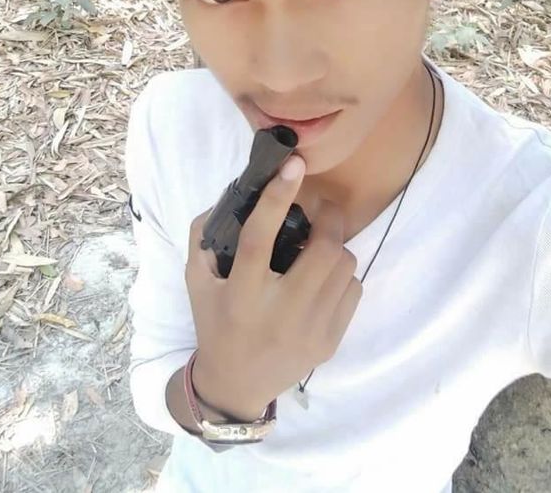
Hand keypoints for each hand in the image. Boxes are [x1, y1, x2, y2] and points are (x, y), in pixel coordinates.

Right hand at [185, 154, 362, 418]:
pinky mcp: (330, 342)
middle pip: (323, 250)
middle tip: (320, 209)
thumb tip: (230, 195)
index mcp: (241, 293)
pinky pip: (353, 289)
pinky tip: (322, 279)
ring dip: (334, 247)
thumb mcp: (197, 281)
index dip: (277, 198)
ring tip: (318, 248)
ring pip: (344, 265)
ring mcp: (310, 330)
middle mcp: (279, 311)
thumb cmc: (216, 323)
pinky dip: (342, 275)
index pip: (260, 238)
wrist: (237, 384)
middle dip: (329, 218)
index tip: (293, 165)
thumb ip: (204, 237)